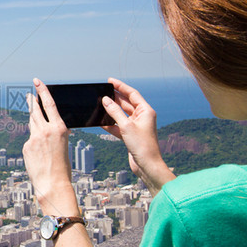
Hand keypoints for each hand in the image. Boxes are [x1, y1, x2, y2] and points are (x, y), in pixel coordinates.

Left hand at [22, 78, 79, 216]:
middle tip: (29, 93)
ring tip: (31, 112)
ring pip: (32, 124)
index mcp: (59, 128)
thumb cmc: (62, 166)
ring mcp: (34, 138)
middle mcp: (45, 130)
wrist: (52, 183)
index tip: (37, 82)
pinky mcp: (26, 146)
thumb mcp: (64, 144)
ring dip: (32, 118)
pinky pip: (30, 140)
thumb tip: (51, 126)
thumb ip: (56, 133)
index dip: (42, 91)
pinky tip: (38, 153)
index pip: (49, 104)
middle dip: (32, 101)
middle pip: (36, 110)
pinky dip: (33, 143)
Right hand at [102, 78, 174, 194]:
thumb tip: (105, 100)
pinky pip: (119, 126)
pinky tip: (100, 122)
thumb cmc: (142, 145)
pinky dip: (110, 124)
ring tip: (100, 104)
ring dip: (111, 111)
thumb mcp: (126, 126)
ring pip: (121, 114)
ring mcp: (136, 126)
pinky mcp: (131, 136)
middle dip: (114, 98)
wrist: (147, 165)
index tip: (110, 81)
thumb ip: (115, 112)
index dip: (121, 86)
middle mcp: (142, 117)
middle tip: (102, 91)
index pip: (132, 94)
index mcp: (146, 111)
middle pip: (126, 103)